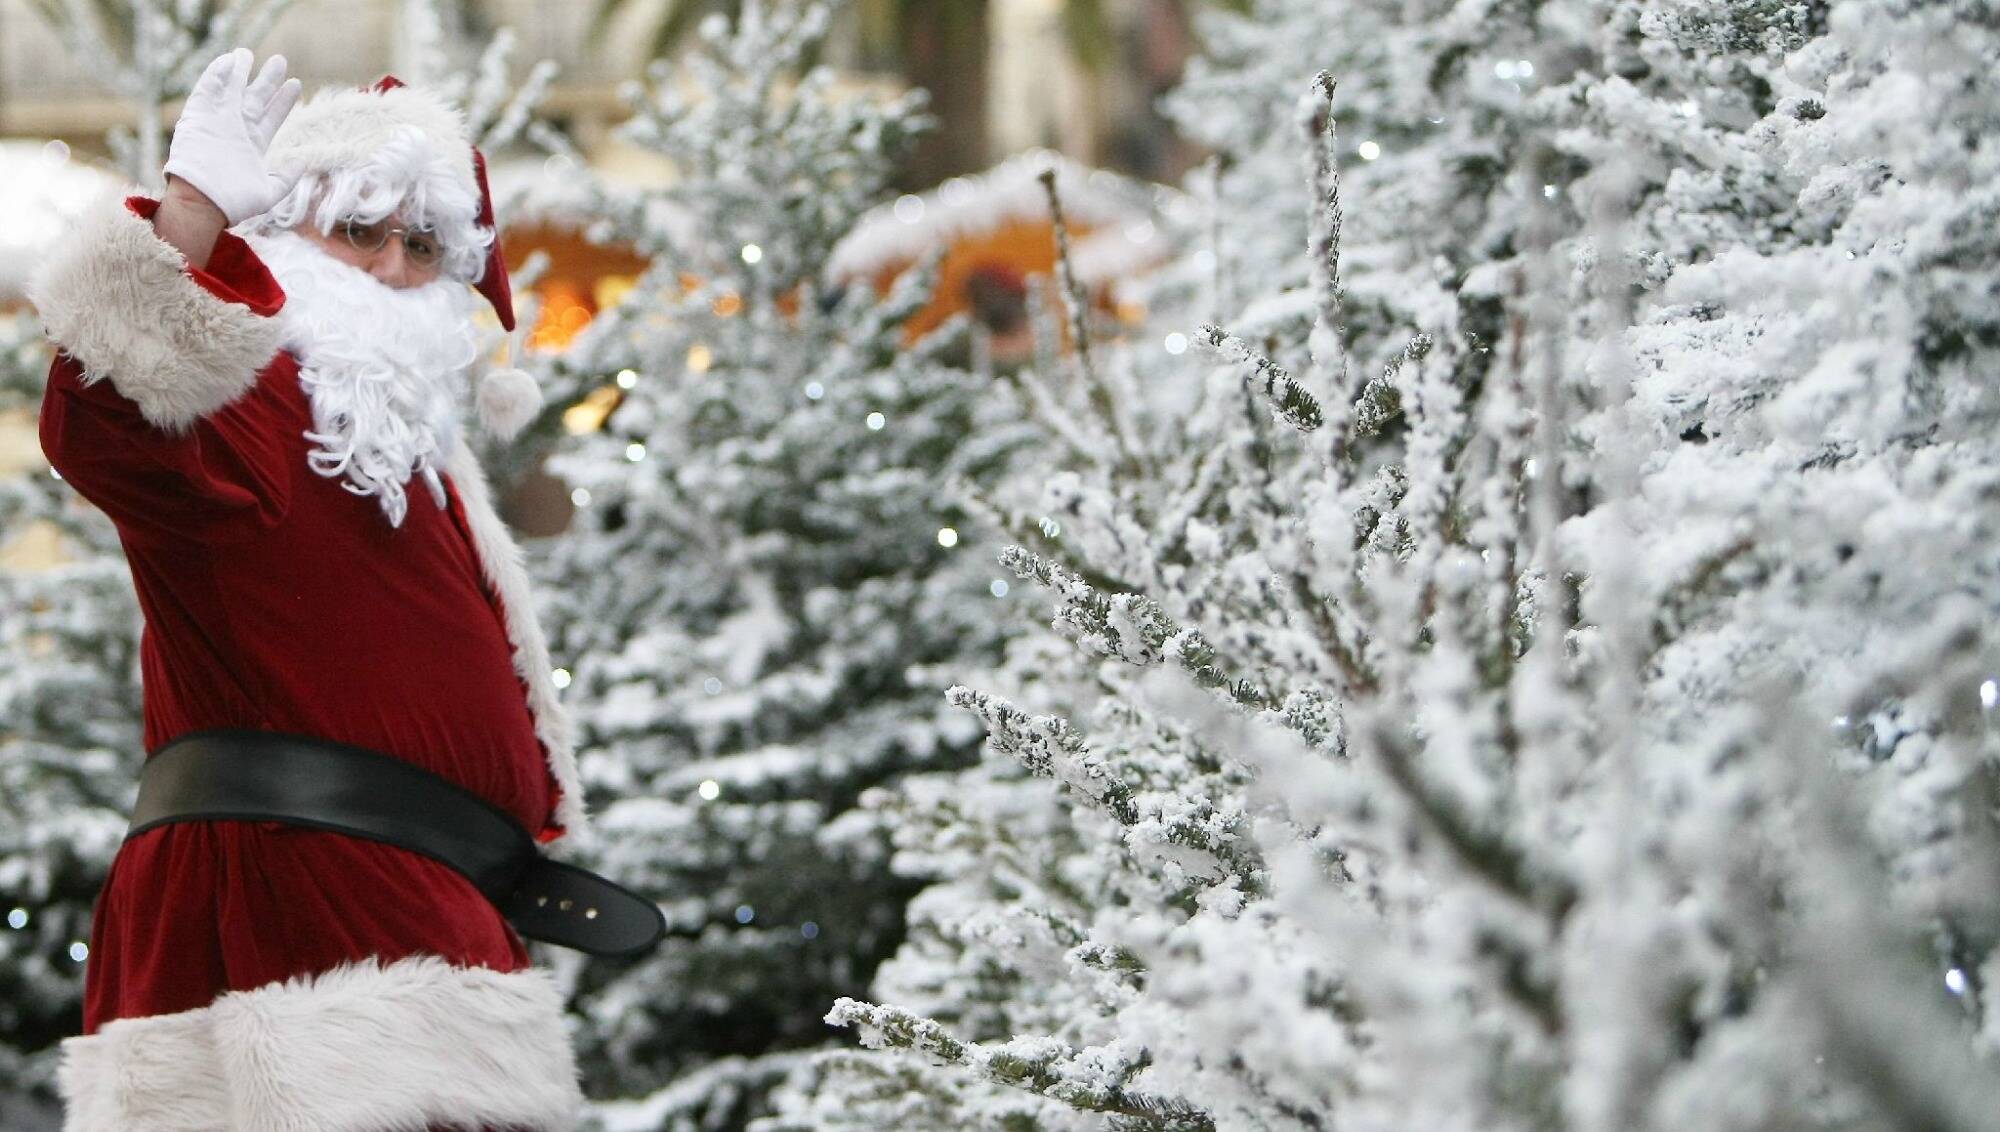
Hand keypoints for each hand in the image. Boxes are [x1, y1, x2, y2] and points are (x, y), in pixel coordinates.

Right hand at [162, 49, 302, 225]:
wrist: (203, 203)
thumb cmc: (235, 203)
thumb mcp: (270, 192)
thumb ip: (287, 177)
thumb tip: (303, 163)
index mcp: (252, 144)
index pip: (271, 116)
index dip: (283, 100)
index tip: (296, 84)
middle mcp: (236, 130)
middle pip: (255, 98)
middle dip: (267, 80)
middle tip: (280, 60)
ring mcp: (218, 121)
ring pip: (231, 89)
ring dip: (239, 71)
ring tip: (248, 53)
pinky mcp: (198, 116)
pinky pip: (207, 90)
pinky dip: (217, 74)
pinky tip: (228, 60)